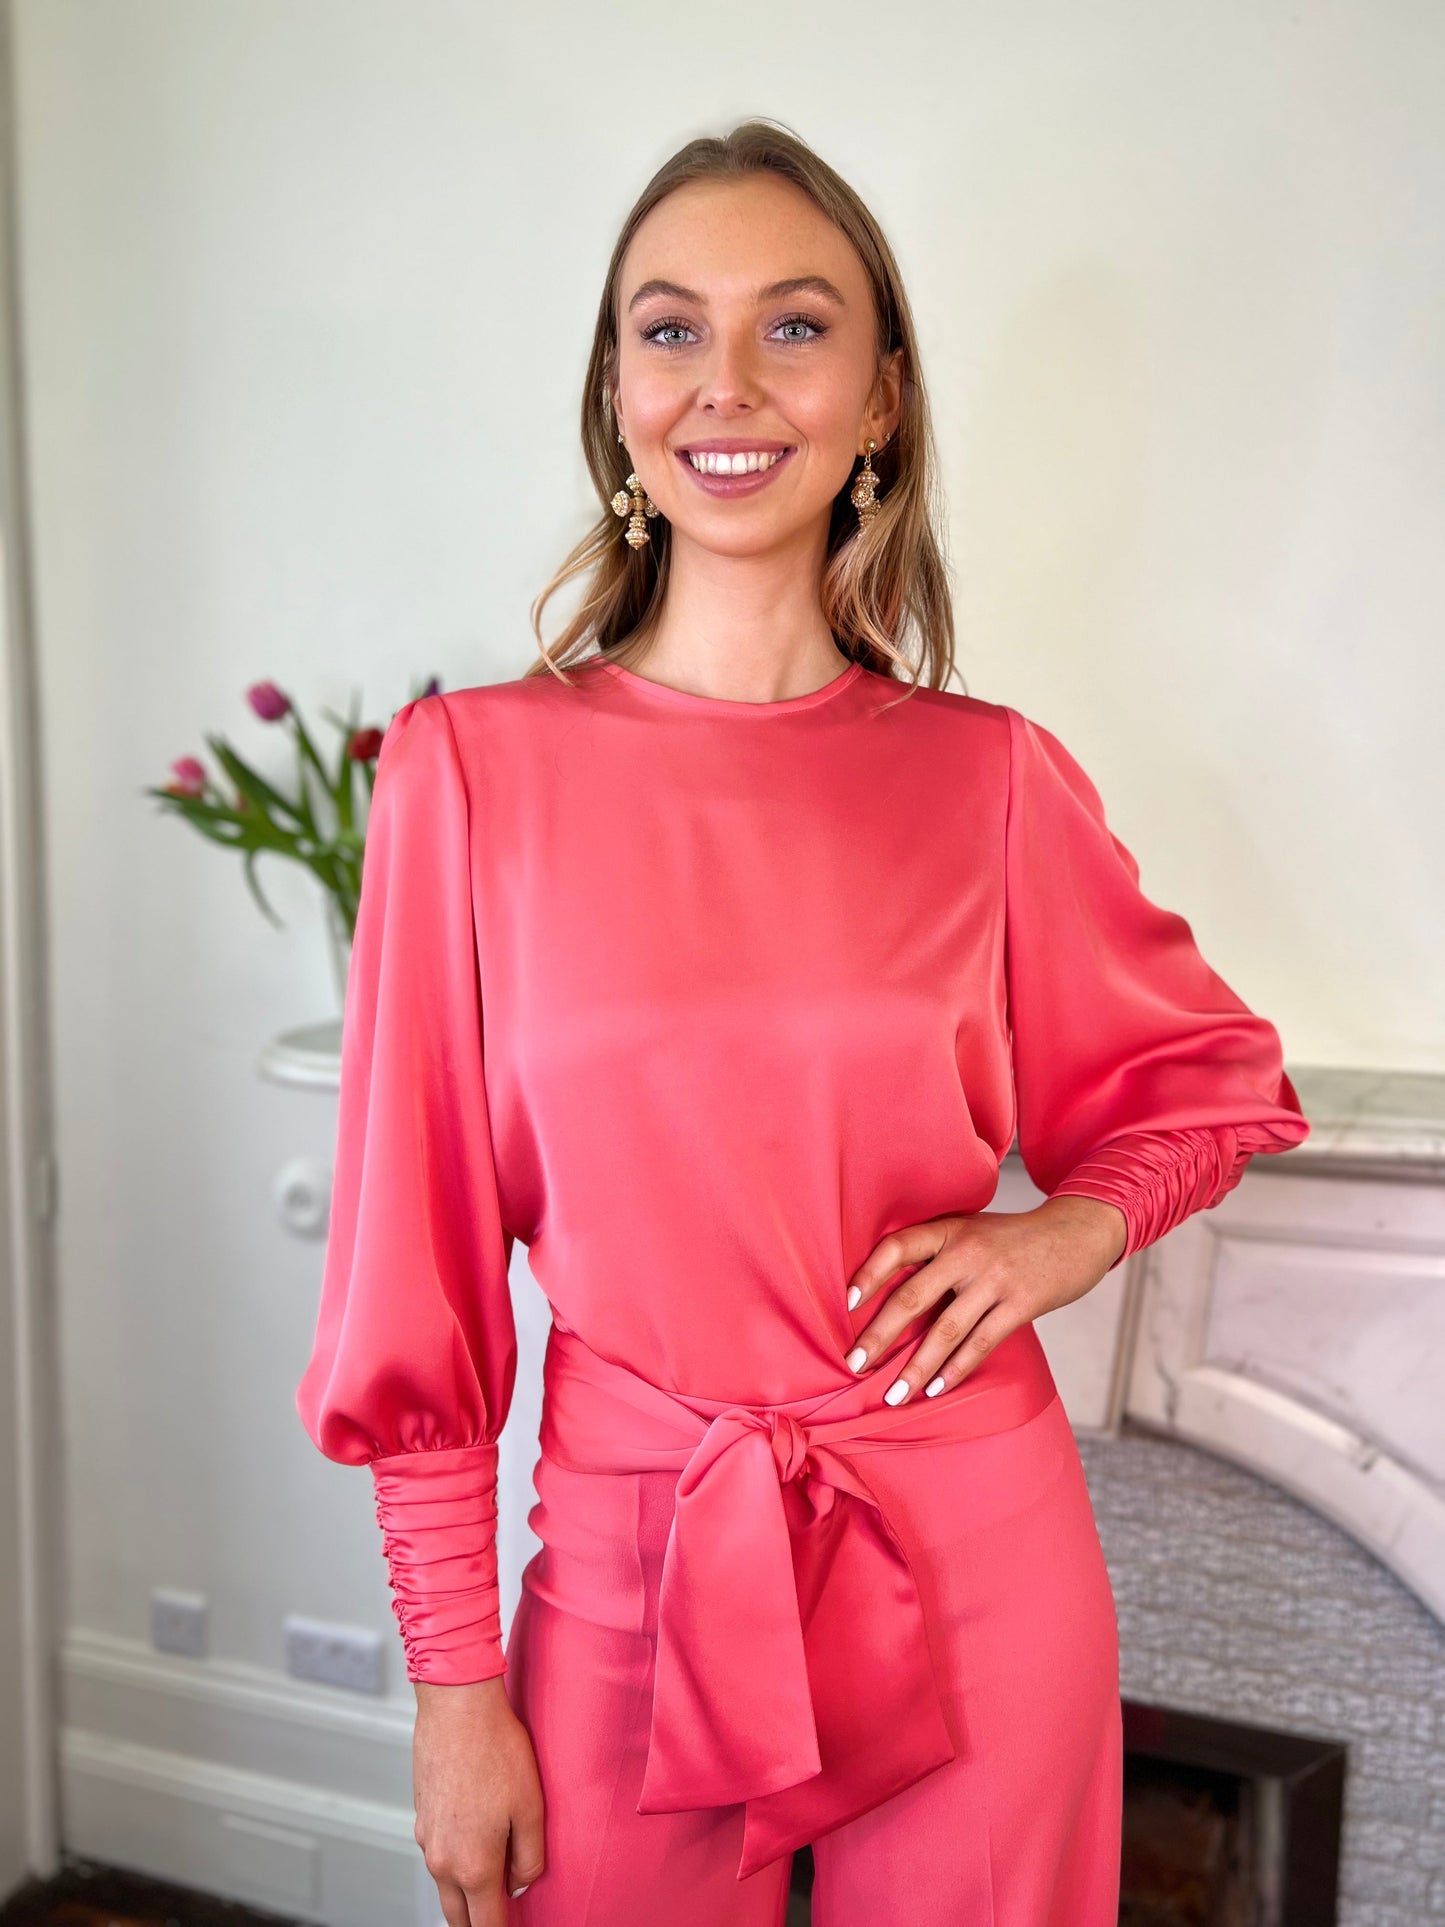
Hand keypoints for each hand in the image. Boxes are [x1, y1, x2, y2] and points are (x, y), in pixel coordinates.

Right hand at [412, 1674, 545, 1923]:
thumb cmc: (496, 1750)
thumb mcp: (531, 1807)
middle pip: (457, 1916)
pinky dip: (454, 1860)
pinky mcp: (421, 1815)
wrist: (456, 1707)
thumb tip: (521, 1883)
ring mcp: (426, 1838)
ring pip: (445, 1884)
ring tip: (491, 1880)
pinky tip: (474, 1837)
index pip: (485, 1925)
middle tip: (497, 1916)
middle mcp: (443, 1860)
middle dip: (476, 1923)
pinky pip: (438, 1853)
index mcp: (473, 1866)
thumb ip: (529, 1857)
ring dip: (464, 1892)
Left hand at [843, 1196, 1127, 1406]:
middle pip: (912, 1296)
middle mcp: (968, 1251)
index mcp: (949, 1228)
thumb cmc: (1012, 1238)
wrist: (1076, 1233)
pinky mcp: (1021, 1303)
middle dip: (879, 1336)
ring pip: (946, 1330)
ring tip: (894, 1395)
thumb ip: (936, 1253)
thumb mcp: (971, 1230)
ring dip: (916, 1367)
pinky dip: (956, 1369)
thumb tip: (886, 1295)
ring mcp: (995, 1278)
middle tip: (854, 1365)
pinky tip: (936, 1388)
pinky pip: (981, 1342)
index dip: (869, 1274)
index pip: (898, 1247)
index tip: (846, 1303)